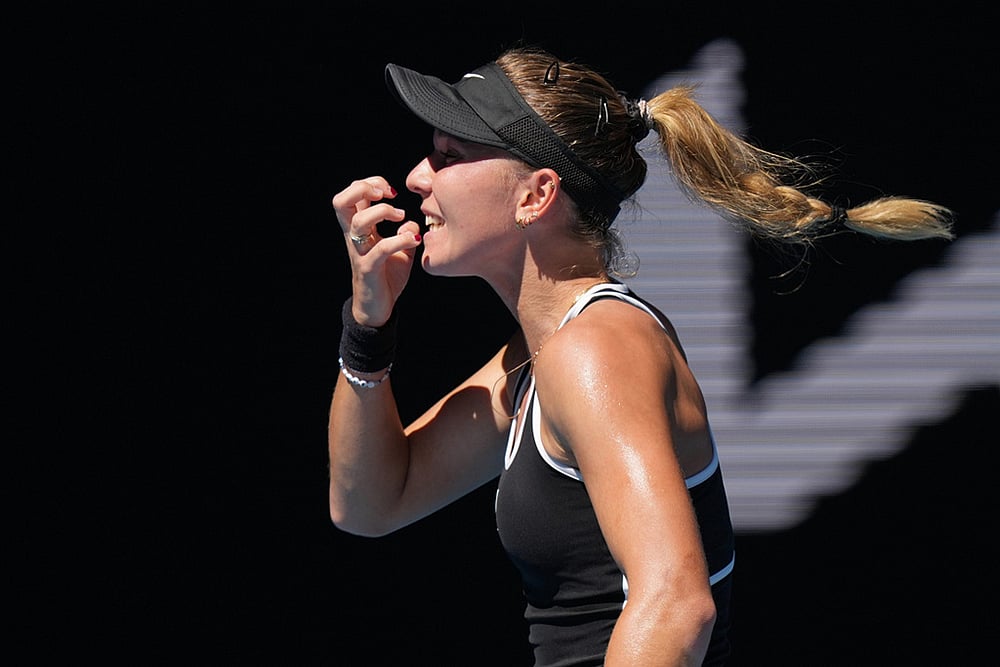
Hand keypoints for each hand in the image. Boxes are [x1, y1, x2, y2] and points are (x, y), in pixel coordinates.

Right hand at [332, 177, 421, 325]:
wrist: (378, 308)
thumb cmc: (387, 276)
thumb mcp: (401, 251)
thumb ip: (406, 234)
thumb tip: (412, 224)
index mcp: (360, 229)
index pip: (353, 194)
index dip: (371, 183)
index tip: (392, 191)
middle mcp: (354, 237)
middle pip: (341, 201)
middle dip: (363, 188)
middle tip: (386, 194)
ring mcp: (359, 252)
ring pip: (358, 221)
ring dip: (383, 211)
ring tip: (402, 216)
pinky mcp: (369, 268)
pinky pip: (380, 249)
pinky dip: (400, 240)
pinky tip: (415, 241)